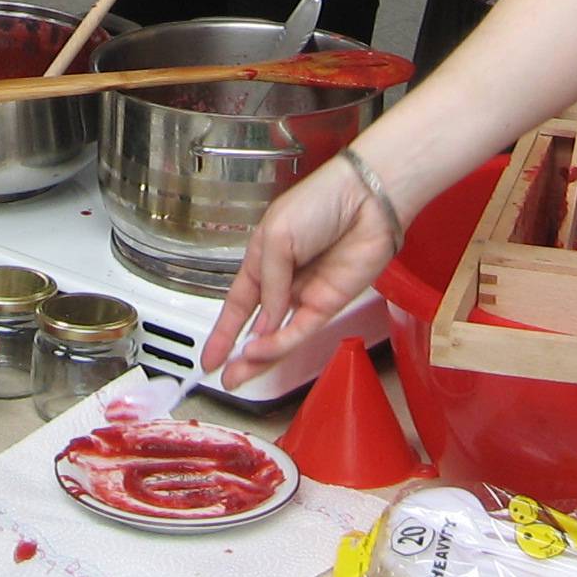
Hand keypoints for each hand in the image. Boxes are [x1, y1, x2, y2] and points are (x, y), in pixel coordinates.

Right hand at [200, 157, 400, 388]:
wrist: (366, 200)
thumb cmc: (321, 201)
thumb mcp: (277, 235)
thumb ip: (268, 283)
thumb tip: (262, 323)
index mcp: (264, 258)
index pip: (238, 301)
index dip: (223, 329)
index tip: (209, 354)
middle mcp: (284, 280)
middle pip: (256, 324)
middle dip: (237, 352)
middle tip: (222, 376)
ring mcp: (306, 295)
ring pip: (277, 335)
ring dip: (257, 356)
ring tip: (237, 374)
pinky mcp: (328, 305)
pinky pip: (299, 330)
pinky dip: (279, 343)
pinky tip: (260, 350)